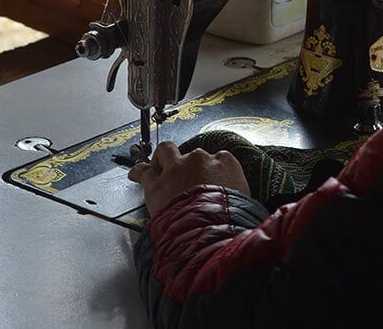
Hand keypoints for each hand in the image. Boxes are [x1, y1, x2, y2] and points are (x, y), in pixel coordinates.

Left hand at [128, 141, 251, 216]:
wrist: (210, 230)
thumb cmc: (231, 220)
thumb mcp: (247, 203)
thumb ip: (240, 194)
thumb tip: (242, 202)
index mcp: (226, 162)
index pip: (219, 159)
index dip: (213, 171)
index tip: (211, 180)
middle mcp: (200, 159)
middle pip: (193, 155)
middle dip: (189, 165)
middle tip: (186, 178)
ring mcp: (176, 168)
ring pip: (166, 151)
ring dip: (163, 158)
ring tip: (159, 165)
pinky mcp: (157, 183)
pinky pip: (143, 171)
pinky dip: (138, 172)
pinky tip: (135, 174)